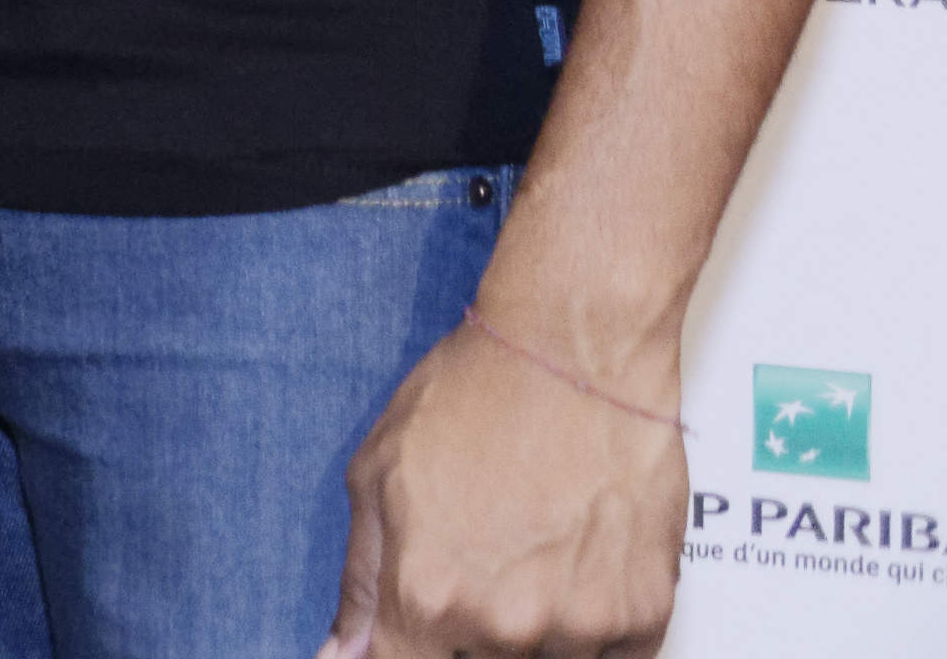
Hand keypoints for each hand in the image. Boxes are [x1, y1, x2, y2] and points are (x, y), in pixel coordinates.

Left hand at [323, 325, 684, 657]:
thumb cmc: (469, 400)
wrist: (574, 356)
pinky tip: (576, 571)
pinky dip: (591, 634)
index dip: (401, 655)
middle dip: (465, 636)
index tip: (416, 633)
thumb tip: (340, 657)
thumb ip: (361, 583)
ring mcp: (581, 628)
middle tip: (483, 566)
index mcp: (426, 596)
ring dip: (532, 634)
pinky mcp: (645, 617)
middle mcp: (503, 626)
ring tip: (530, 558)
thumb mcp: (378, 477)